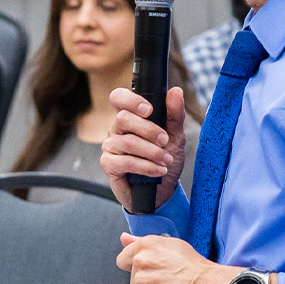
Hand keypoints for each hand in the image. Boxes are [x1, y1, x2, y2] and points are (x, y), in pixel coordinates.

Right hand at [101, 85, 186, 211]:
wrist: (161, 191)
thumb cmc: (164, 159)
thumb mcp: (175, 137)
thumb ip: (174, 115)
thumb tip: (175, 91)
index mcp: (130, 117)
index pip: (119, 98)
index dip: (131, 100)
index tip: (150, 110)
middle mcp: (116, 129)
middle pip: (124, 118)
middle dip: (149, 130)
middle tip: (165, 141)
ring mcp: (111, 147)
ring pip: (127, 142)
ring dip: (152, 152)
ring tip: (166, 160)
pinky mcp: (108, 165)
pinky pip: (125, 162)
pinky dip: (146, 167)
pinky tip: (158, 170)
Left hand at [117, 233, 230, 283]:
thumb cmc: (194, 267)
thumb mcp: (171, 245)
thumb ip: (141, 241)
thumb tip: (124, 238)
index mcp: (146, 244)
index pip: (123, 257)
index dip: (135, 263)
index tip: (148, 267)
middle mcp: (141, 260)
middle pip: (131, 274)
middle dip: (143, 276)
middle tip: (163, 276)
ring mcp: (142, 279)